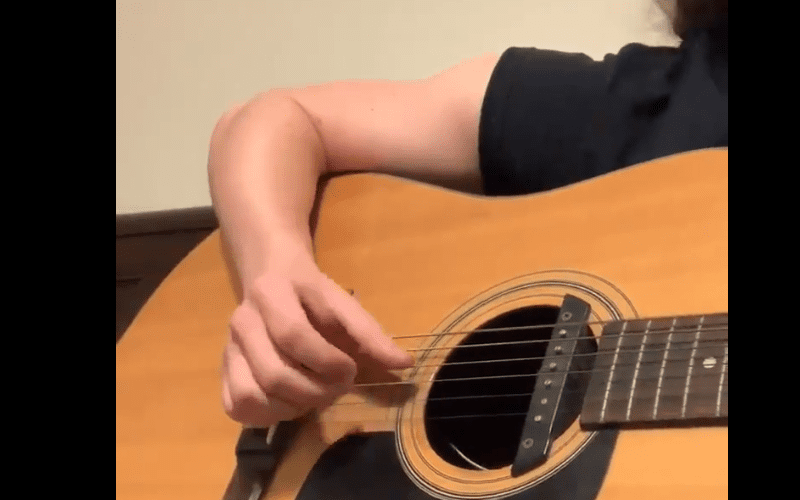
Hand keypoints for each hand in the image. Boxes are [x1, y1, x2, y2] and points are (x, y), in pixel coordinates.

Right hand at [221, 242, 413, 426]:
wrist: (272, 277)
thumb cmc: (312, 294)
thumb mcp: (343, 303)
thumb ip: (370, 333)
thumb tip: (404, 363)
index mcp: (272, 293)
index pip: (293, 335)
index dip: (327, 362)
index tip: (351, 370)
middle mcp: (242, 320)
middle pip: (274, 373)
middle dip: (316, 391)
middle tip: (338, 388)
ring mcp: (228, 348)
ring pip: (253, 396)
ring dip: (293, 407)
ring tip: (315, 395)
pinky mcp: (224, 371)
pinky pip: (237, 407)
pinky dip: (267, 415)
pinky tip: (290, 402)